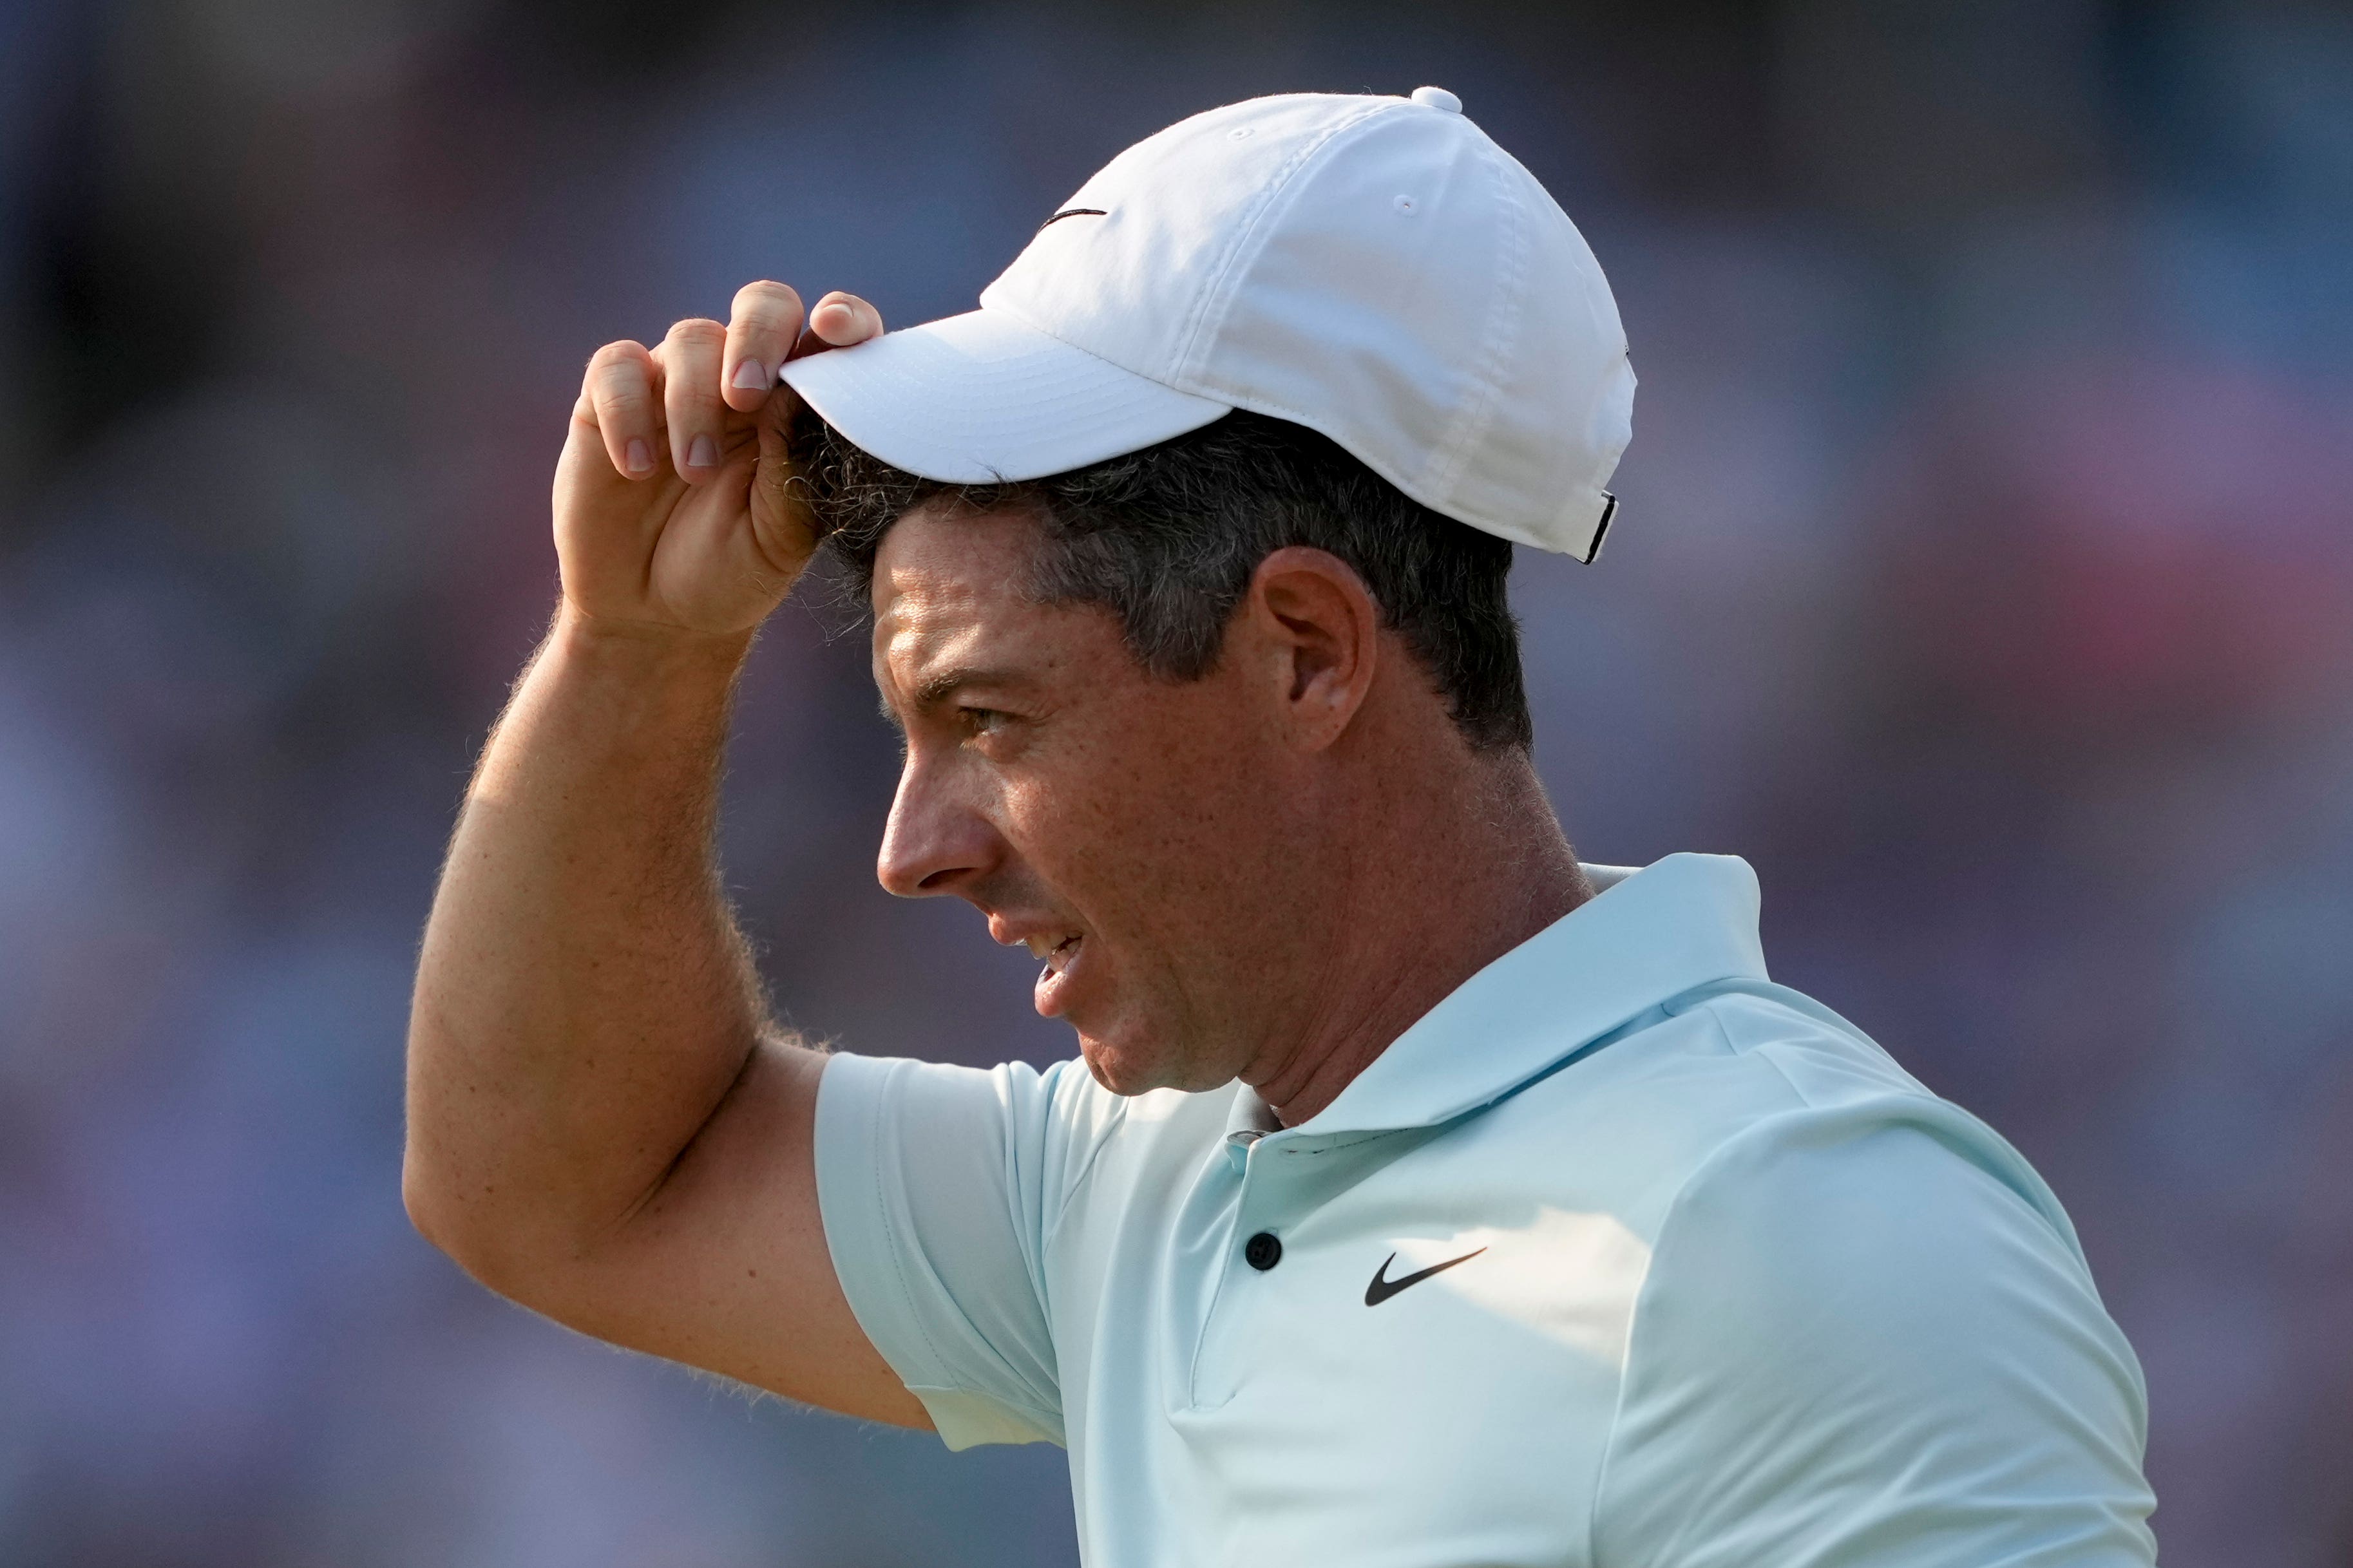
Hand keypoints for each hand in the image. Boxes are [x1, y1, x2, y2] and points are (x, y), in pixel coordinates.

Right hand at [553, 284, 884, 638]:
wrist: (656, 618)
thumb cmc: (733, 573)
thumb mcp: (781, 535)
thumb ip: (793, 464)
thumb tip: (797, 392)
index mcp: (799, 407)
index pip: (831, 339)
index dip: (843, 319)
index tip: (836, 331)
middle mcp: (742, 382)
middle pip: (763, 305)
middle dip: (758, 337)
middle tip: (745, 397)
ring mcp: (676, 386)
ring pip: (690, 337)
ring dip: (694, 403)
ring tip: (695, 473)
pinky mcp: (610, 402)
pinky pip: (617, 369)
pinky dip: (626, 411)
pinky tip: (635, 468)